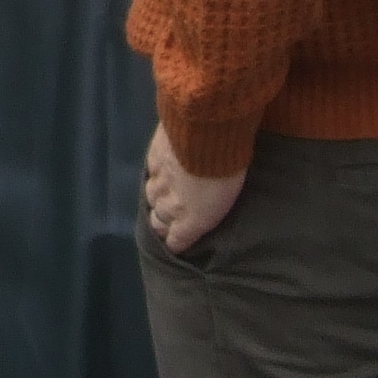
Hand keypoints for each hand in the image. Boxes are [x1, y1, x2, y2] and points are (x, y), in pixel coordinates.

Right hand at [143, 123, 246, 256]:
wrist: (206, 134)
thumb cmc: (228, 170)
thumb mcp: (228, 198)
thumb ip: (209, 211)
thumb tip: (202, 214)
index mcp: (192, 220)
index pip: (176, 240)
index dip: (175, 243)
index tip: (177, 243)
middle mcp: (170, 206)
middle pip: (158, 222)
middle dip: (162, 224)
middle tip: (169, 221)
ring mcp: (159, 182)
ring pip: (150, 199)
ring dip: (156, 201)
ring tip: (162, 198)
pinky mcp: (153, 159)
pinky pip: (149, 175)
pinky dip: (154, 178)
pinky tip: (158, 175)